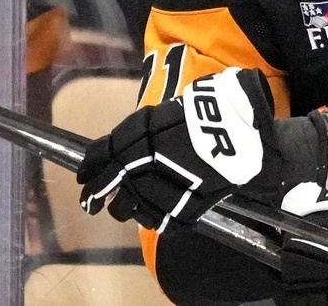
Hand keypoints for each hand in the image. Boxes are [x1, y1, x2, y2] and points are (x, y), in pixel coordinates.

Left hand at [77, 67, 293, 231]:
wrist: (243, 122)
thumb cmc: (206, 109)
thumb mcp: (167, 113)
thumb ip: (143, 132)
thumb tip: (119, 149)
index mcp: (142, 135)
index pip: (104, 156)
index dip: (91, 170)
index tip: (84, 178)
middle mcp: (149, 161)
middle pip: (116, 186)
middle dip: (103, 195)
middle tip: (96, 201)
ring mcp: (170, 183)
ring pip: (137, 206)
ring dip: (127, 209)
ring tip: (124, 210)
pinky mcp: (191, 201)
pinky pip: (166, 218)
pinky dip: (156, 220)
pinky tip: (151, 218)